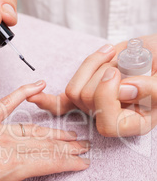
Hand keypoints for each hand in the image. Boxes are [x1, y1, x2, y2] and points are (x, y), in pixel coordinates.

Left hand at [29, 34, 156, 135]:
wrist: (154, 58)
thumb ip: (152, 89)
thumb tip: (124, 90)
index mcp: (131, 124)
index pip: (107, 122)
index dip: (105, 96)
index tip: (116, 73)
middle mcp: (110, 119)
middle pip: (86, 101)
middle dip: (100, 73)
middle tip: (119, 63)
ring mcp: (93, 108)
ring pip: (74, 90)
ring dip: (91, 65)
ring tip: (111, 56)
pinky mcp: (83, 94)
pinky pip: (60, 103)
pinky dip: (46, 100)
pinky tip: (35, 94)